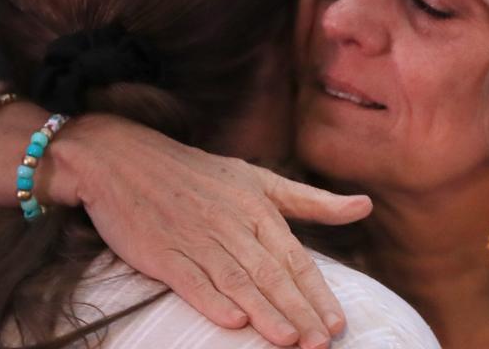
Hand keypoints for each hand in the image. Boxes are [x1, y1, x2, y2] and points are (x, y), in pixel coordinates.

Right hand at [49, 114, 372, 348]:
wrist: (123, 159)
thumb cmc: (197, 174)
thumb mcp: (257, 179)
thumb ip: (311, 201)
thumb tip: (365, 206)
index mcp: (256, 206)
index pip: (294, 257)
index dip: (317, 293)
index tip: (337, 325)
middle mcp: (230, 223)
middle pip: (271, 274)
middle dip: (299, 312)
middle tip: (321, 345)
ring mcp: (195, 238)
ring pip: (237, 281)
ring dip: (265, 313)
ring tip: (289, 341)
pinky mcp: (162, 251)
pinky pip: (191, 280)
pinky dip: (211, 300)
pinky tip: (232, 321)